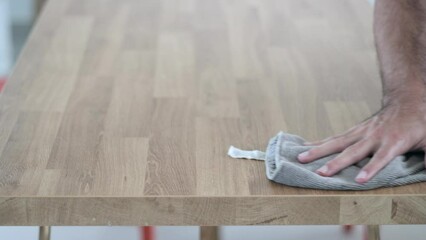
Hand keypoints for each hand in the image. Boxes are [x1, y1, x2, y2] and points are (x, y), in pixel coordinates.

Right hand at [297, 94, 425, 182]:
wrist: (408, 99)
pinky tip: (306, 147)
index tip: (358, 180)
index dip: (370, 169)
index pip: (381, 157)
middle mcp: (373, 137)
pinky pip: (335, 138)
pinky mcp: (355, 130)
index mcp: (393, 141)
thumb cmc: (420, 121)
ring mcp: (362, 132)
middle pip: (352, 151)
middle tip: (319, 172)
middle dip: (335, 163)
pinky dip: (319, 142)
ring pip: (337, 142)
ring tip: (301, 158)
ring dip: (318, 151)